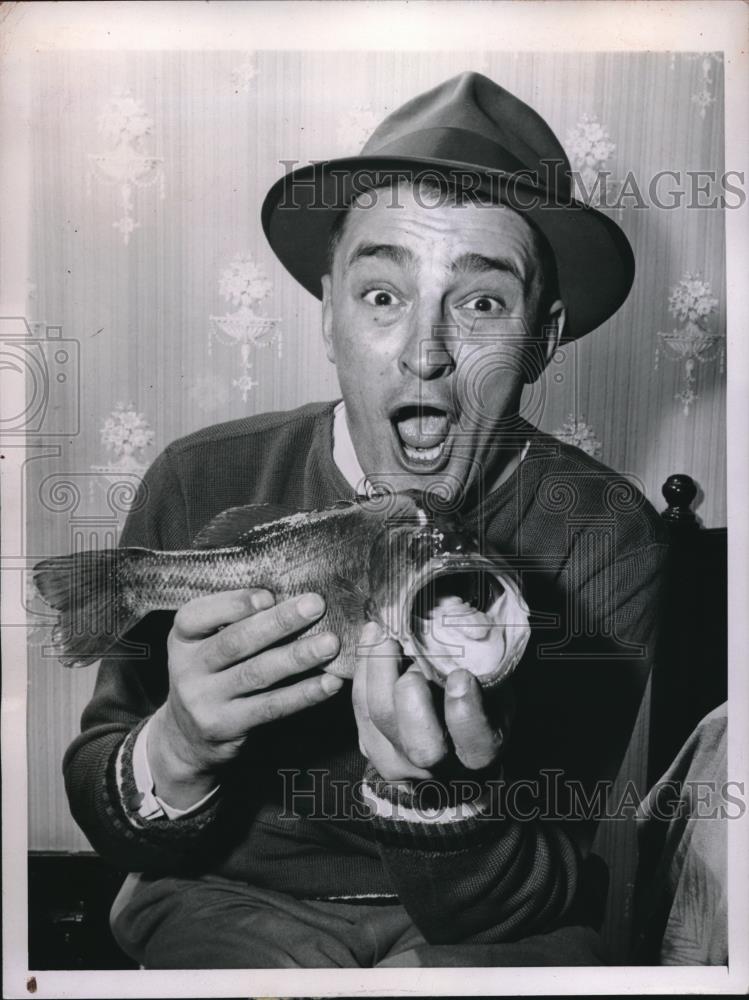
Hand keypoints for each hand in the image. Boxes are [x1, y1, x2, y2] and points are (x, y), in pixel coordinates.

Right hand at [148, 588, 341, 806]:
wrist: (187, 737)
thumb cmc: (211, 673)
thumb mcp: (206, 644)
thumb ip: (235, 621)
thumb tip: (290, 594)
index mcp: (182, 638)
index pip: (197, 615)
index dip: (233, 603)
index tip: (269, 595)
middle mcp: (187, 669)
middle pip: (235, 642)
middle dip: (279, 622)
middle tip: (316, 605)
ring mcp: (204, 701)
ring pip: (257, 674)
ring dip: (298, 656)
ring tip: (330, 643)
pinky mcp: (226, 727)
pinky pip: (271, 707)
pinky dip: (304, 694)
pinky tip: (330, 682)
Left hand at [353, 621, 511, 782]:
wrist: (451, 751)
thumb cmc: (480, 708)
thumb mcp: (498, 692)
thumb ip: (488, 669)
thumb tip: (475, 624)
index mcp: (480, 753)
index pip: (476, 741)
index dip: (466, 711)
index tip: (462, 675)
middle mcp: (439, 767)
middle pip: (420, 742)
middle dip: (411, 694)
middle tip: (407, 649)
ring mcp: (400, 762)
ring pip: (379, 718)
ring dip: (377, 667)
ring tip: (382, 630)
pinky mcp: (371, 747)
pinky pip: (360, 708)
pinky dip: (363, 671)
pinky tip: (371, 639)